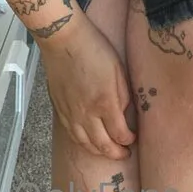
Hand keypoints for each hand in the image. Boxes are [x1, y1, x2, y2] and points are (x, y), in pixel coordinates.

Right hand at [37, 16, 135, 159]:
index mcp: (105, 103)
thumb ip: (123, 95)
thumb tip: (125, 114)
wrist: (64, 39)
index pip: (120, 134)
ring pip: (85, 144)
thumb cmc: (94, 49)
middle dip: (116, 153)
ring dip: (99, 151)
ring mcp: (71, 113)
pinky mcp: (59, 108)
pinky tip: (88, 140)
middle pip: (102, 145)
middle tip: (124, 153)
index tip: (133, 138)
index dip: (129, 140)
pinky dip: (82, 142)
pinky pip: (71, 134)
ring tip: (108, 150)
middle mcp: (86, 113)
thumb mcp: (118, 69)